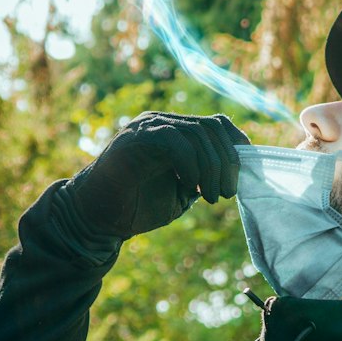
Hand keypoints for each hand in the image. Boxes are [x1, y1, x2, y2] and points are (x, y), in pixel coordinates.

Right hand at [64, 111, 248, 239]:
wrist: (96, 218)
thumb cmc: (137, 207)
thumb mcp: (182, 193)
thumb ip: (205, 178)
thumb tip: (236, 174)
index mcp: (175, 132)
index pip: (216, 123)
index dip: (236, 143)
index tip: (244, 174)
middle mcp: (162, 123)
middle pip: (211, 128)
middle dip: (227, 162)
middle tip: (226, 194)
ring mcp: (147, 127)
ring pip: (197, 133)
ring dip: (212, 168)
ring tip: (211, 197)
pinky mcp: (134, 138)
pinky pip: (174, 140)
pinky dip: (190, 163)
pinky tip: (190, 185)